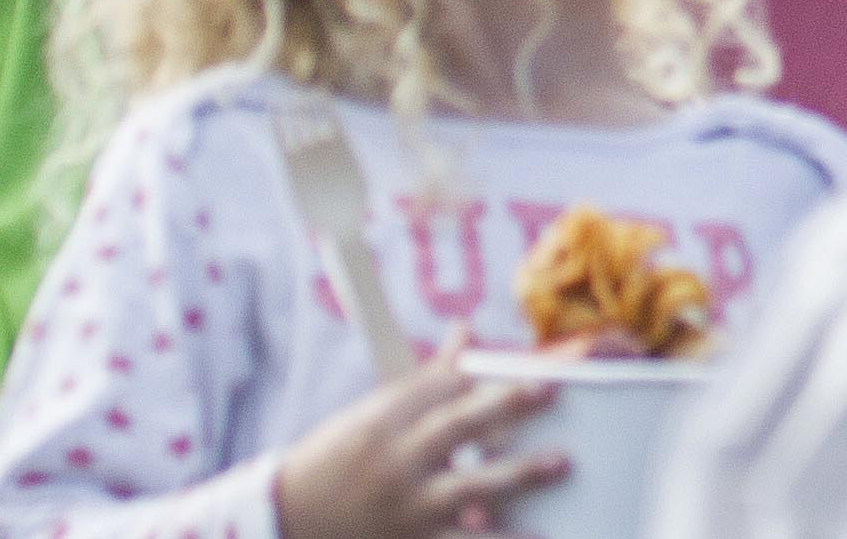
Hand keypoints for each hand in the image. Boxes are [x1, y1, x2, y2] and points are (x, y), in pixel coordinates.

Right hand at [272, 334, 561, 538]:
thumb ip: (429, 378)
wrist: (285, 522)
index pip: (441, 387)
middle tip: (554, 389)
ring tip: (561, 463)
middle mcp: (394, 461)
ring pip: (466, 488)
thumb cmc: (339, 458)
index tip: (534, 359)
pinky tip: (536, 537)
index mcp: (384, 421)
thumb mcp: (373, 414)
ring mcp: (403, 507)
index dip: (486, 371)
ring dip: (516, 476)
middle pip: (457, 426)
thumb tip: (467, 329)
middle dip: (506, 406)